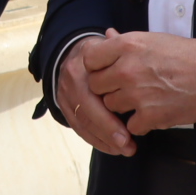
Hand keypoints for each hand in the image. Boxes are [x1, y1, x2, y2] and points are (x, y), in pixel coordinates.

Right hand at [57, 34, 134, 156]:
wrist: (73, 53)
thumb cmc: (102, 52)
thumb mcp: (111, 45)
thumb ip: (120, 50)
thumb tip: (128, 47)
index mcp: (85, 60)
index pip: (95, 88)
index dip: (111, 110)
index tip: (132, 124)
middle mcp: (71, 78)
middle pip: (87, 109)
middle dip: (108, 130)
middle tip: (128, 145)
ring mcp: (65, 94)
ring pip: (82, 122)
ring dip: (104, 140)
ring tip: (126, 149)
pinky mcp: (64, 108)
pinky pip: (79, 128)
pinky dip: (96, 141)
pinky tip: (113, 148)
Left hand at [84, 29, 195, 134]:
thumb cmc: (187, 55)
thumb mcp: (154, 39)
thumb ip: (125, 41)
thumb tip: (108, 35)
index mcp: (128, 46)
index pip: (90, 59)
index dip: (97, 66)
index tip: (107, 70)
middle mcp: (127, 69)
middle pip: (96, 85)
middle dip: (107, 88)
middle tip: (124, 87)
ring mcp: (137, 94)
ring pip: (111, 106)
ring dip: (123, 106)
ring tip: (141, 99)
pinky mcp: (149, 116)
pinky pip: (130, 125)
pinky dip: (140, 123)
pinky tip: (152, 113)